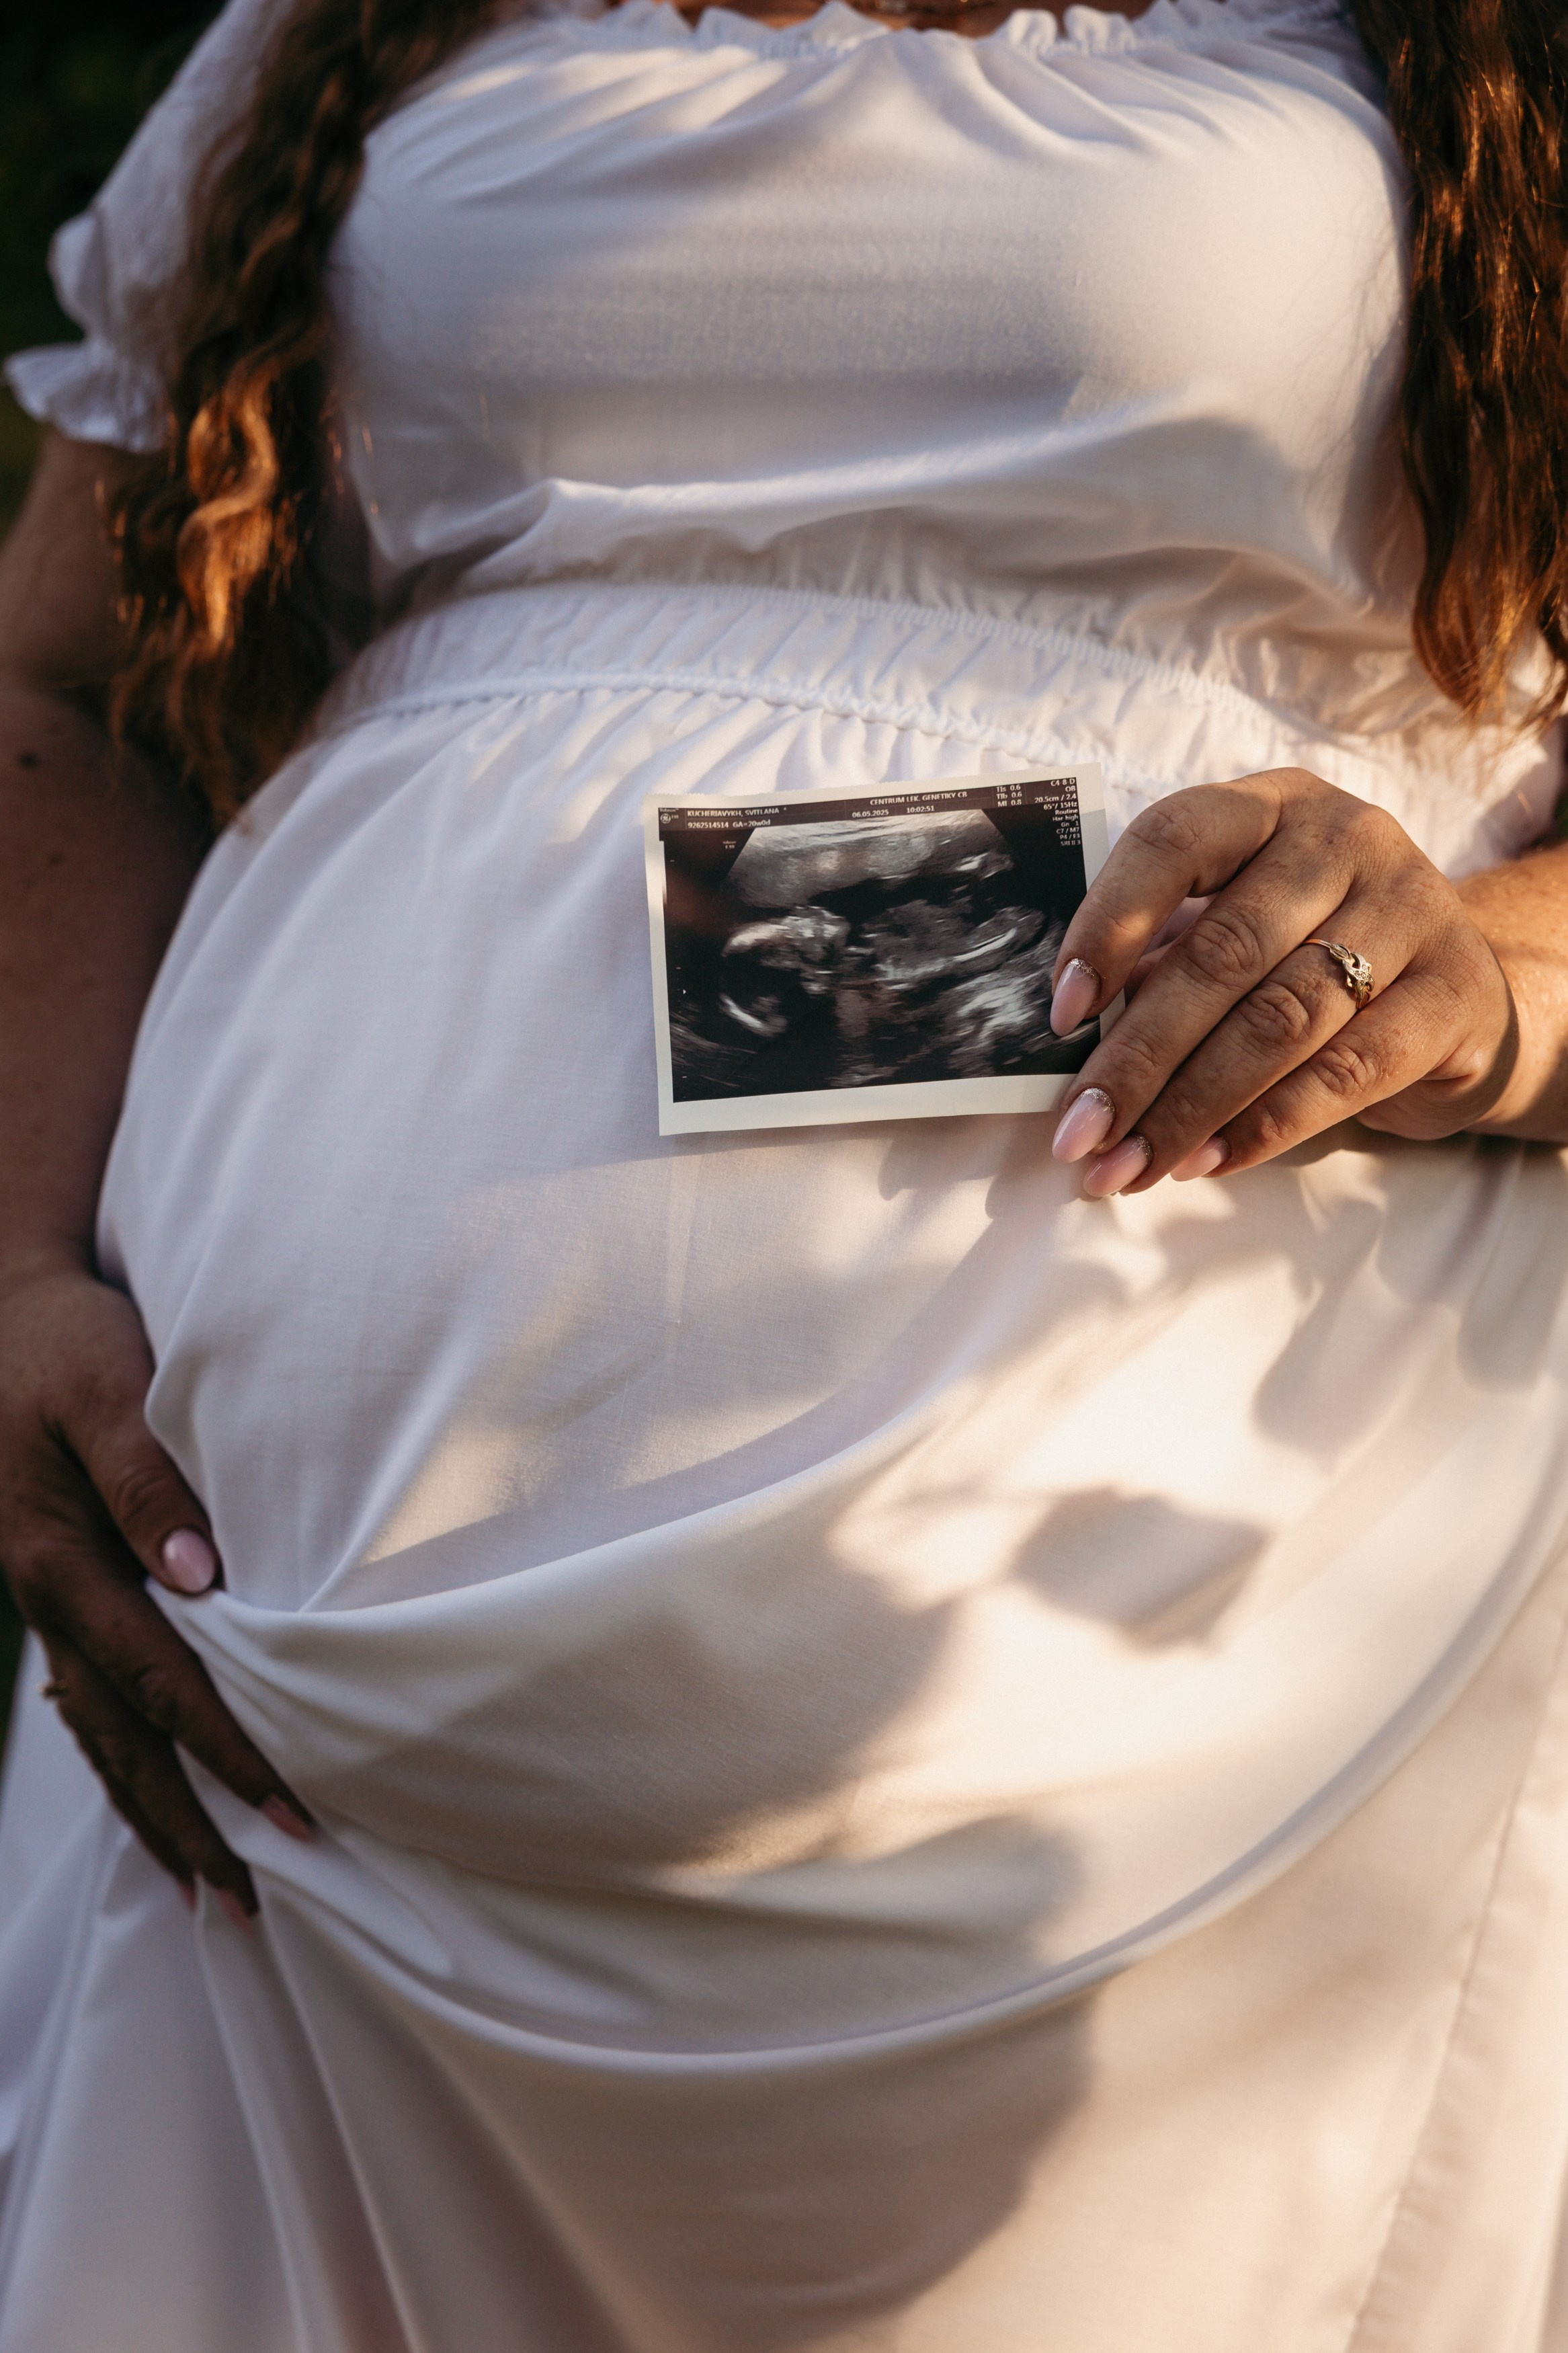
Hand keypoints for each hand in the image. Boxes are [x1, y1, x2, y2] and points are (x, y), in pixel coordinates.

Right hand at [0, 1259, 310, 1917]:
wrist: (4, 1305)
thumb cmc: (67, 1340)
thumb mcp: (105, 1386)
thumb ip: (149, 1475)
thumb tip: (200, 1575)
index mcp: (60, 1558)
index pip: (160, 1678)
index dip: (225, 1746)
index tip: (289, 1807)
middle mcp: (48, 1596)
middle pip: (120, 1738)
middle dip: (187, 1822)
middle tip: (250, 1900)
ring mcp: (45, 1600)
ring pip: (99, 1732)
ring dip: (153, 1810)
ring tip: (206, 1886)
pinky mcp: (56, 1586)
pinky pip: (89, 1697)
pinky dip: (124, 1758)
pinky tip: (154, 1795)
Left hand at [1045, 768, 1518, 1195]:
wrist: (1459, 996)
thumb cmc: (1312, 957)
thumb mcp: (1238, 928)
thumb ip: (1166, 960)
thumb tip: (1077, 1039)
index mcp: (1270, 807)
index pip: (1175, 841)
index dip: (1109, 925)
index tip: (1061, 1014)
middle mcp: (1345, 840)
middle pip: (1222, 954)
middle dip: (1138, 1058)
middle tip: (1080, 1132)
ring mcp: (1412, 908)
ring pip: (1279, 1020)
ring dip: (1190, 1108)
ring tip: (1129, 1165)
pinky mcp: (1454, 992)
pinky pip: (1346, 1072)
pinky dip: (1265, 1126)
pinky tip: (1207, 1162)